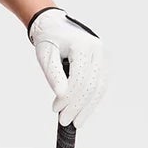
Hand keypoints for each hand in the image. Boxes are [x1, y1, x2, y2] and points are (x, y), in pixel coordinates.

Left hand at [26, 7, 105, 126]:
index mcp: (82, 46)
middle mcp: (97, 49)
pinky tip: (83, 111)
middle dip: (78, 106)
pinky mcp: (103, 62)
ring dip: (88, 107)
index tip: (55, 110)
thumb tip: (62, 94)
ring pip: (100, 87)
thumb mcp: (45, 56)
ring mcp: (103, 55)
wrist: (55, 25)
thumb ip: (53, 74)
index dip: (68, 97)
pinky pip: (100, 84)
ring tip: (76, 122)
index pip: (78, 78)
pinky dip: (92, 99)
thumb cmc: (48, 40)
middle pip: (91, 85)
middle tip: (65, 121)